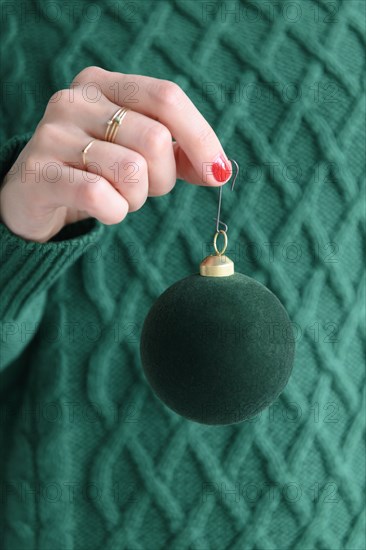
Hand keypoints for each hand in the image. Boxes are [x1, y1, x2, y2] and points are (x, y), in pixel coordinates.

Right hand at [0, 66, 231, 242]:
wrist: (33, 195)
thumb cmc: (94, 171)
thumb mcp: (137, 153)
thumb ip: (178, 154)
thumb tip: (220, 170)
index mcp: (104, 84)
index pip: (167, 97)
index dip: (201, 137)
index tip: (218, 172)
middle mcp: (76, 100)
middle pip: (155, 140)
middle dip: (163, 179)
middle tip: (145, 190)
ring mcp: (53, 134)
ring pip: (132, 171)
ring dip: (137, 199)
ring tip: (119, 197)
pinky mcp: (39, 172)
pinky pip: (102, 196)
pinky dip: (115, 213)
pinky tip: (104, 211)